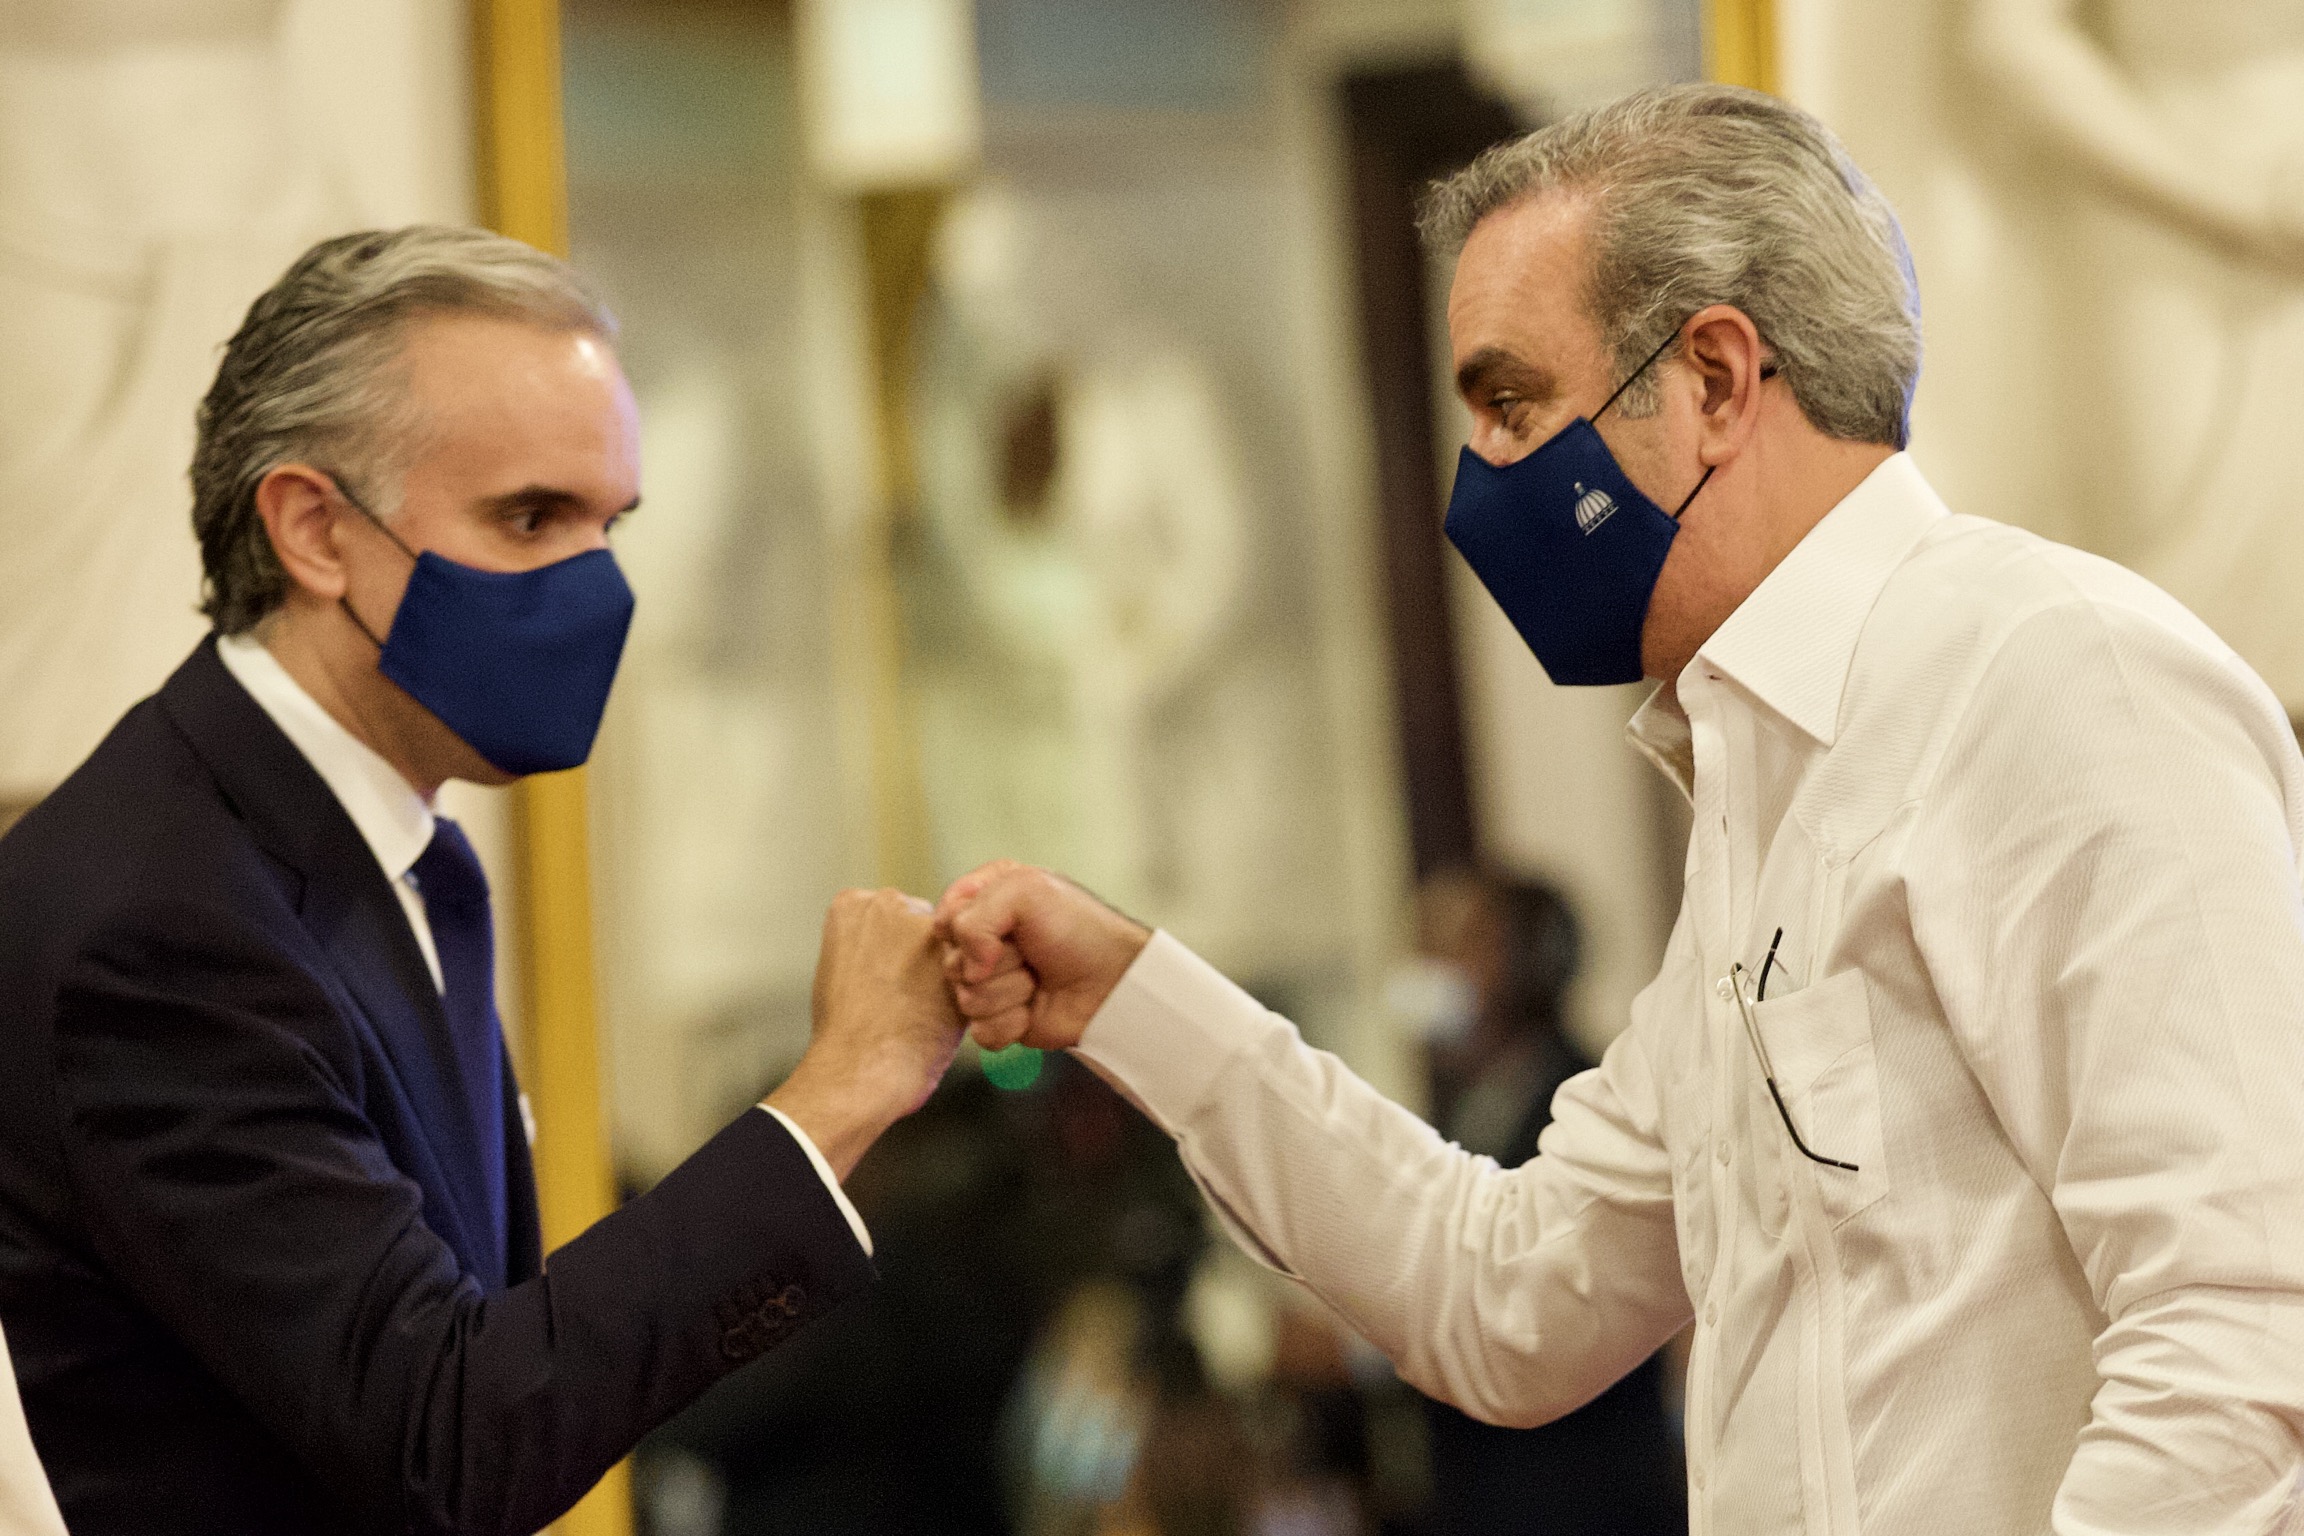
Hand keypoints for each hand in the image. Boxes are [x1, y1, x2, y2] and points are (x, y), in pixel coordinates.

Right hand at [766, 889, 965, 1179]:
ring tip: (923, 1009)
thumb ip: (866, 944)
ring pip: (951, 944)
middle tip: (906, 996)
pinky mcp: (960, 955)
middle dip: (922, 955)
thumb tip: (891, 948)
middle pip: (922, 923)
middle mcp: (889, 903)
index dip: (890, 952)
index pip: (889, 915)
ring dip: (945, 972)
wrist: (861, 1069)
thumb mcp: (837, 969)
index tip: (881, 979)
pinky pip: (975, 965)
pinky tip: (942, 1015)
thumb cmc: (843, 1033)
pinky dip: (965, 989)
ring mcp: (926, 926)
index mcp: (851, 904)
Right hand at [933, 861, 1151, 1052]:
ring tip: (1038, 979)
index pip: (944, 919)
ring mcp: (991, 983)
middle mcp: (985, 942)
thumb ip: (975, 916)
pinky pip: (980, 1032)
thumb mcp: (1026, 891)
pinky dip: (1011, 1023)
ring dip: (1008, 992)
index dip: (969, 928)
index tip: (1007, 925)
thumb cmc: (1079, 929)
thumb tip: (967, 968)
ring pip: (965, 999)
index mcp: (986, 901)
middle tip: (1031, 953)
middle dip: (996, 962)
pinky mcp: (1001, 1020)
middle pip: (951, 963)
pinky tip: (1034, 1010)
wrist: (1115, 981)